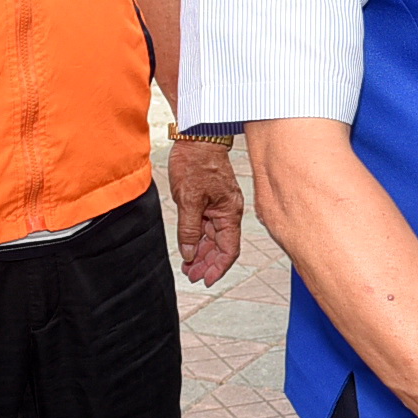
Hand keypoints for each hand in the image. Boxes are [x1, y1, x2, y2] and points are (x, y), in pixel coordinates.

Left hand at [169, 140, 243, 285]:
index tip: (206, 280)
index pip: (229, 250)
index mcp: (229, 213)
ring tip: (187, 266)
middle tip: (191, 275)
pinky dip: (198, 238)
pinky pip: (206, 225)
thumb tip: (190, 254)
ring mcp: (219, 206)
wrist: (196, 137)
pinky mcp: (210, 200)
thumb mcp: (189, 199)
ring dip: (200, 253)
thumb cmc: (196, 163)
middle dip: (207, 263)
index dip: (218, 268)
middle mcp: (227, 212)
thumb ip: (189, 229)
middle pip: (221, 246)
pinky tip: (188, 247)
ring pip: (212, 237)